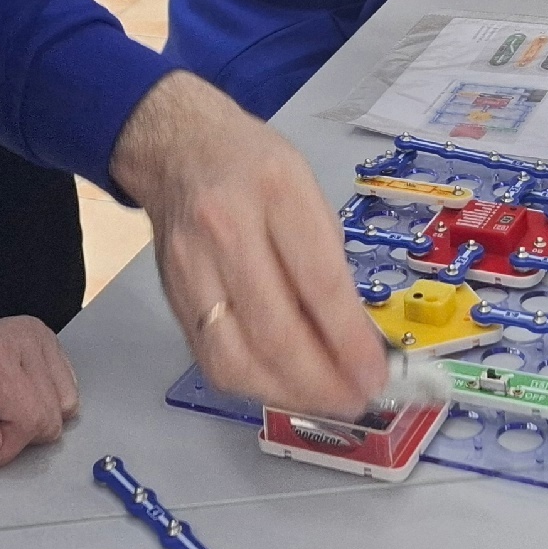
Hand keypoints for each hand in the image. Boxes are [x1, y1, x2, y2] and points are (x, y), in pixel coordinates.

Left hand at [0, 318, 77, 465]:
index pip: (26, 422)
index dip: (1, 446)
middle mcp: (26, 336)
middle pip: (49, 419)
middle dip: (16, 435)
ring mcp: (42, 338)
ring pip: (64, 409)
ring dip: (31, 423)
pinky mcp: (51, 346)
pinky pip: (67, 396)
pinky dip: (42, 408)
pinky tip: (12, 400)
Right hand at [110, 72, 383, 420]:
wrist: (178, 148)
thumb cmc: (255, 166)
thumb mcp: (308, 191)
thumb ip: (328, 262)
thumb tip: (357, 342)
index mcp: (276, 190)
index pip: (318, 282)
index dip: (350, 342)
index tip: (376, 376)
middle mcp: (226, 227)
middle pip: (274, 330)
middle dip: (322, 382)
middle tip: (356, 399)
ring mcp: (190, 266)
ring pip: (234, 358)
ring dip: (285, 394)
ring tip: (323, 400)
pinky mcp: (171, 296)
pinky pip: (211, 359)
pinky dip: (252, 383)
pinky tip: (282, 385)